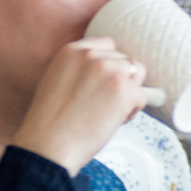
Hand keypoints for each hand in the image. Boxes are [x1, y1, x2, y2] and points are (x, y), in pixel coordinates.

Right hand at [9, 37, 149, 173]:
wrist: (47, 146)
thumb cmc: (52, 123)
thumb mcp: (58, 81)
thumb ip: (82, 69)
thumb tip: (117, 71)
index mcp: (71, 51)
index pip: (107, 45)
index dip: (110, 66)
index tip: (102, 84)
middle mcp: (90, 55)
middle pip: (125, 60)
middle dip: (121, 81)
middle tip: (102, 105)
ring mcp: (109, 70)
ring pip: (137, 75)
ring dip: (129, 94)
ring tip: (108, 112)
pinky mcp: (123, 89)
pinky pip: (143, 96)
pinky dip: (133, 111)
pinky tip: (112, 121)